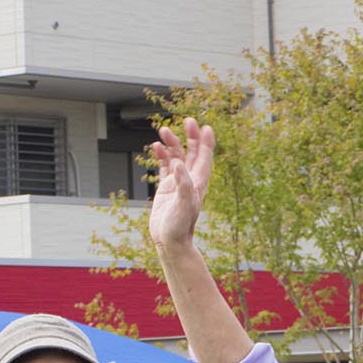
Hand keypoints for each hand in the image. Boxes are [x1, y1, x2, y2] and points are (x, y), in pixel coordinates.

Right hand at [148, 118, 214, 248]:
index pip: (204, 157)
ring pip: (176, 157)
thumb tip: (178, 164)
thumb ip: (182, 183)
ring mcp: (177, 183)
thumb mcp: (184, 204)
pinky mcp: (166, 188)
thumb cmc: (180, 226)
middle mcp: (190, 180)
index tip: (206, 127)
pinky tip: (156, 147)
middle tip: (188, 121)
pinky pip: (164, 167)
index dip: (206, 142)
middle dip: (191, 136)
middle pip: (192, 153)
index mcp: (198, 182)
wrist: (170, 241)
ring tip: (164, 131)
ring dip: (172, 144)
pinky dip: (161, 156)